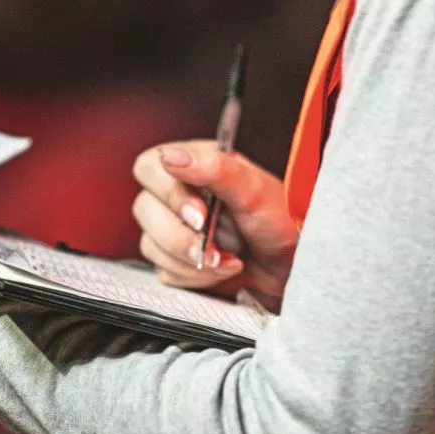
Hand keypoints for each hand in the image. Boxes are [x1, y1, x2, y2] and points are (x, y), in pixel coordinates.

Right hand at [131, 141, 296, 309]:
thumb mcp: (255, 189)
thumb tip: (173, 156)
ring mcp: (174, 228)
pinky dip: (194, 276)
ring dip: (192, 259)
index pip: (150, 167)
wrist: (290, 267)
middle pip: (144, 209)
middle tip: (214, 244)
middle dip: (182, 235)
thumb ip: (215, 168)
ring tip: (227, 258)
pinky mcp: (175, 260)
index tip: (201, 213)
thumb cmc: (280, 221)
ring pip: (152, 244)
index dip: (170, 194)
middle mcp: (179, 194)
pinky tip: (220, 269)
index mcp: (194, 165)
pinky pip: (164, 271)